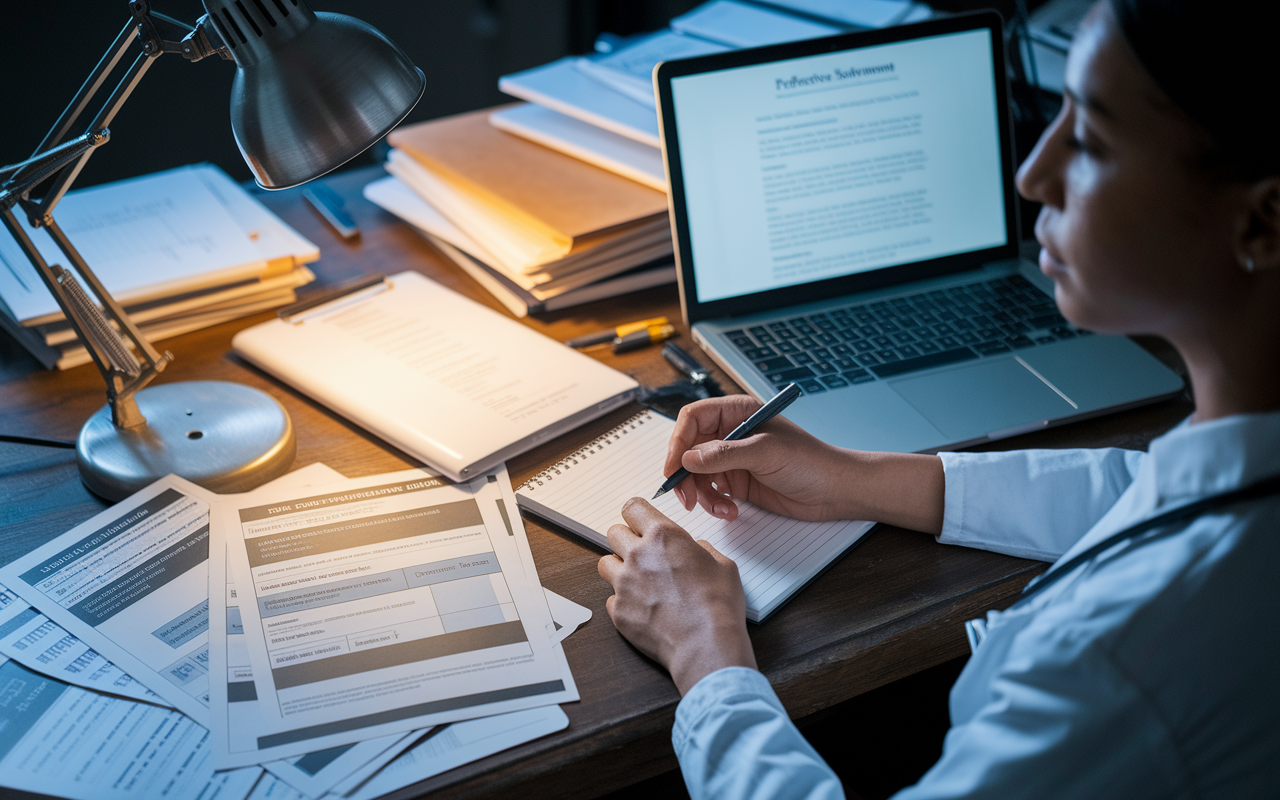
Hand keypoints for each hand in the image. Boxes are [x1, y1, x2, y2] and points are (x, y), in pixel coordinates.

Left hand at [598, 497, 756, 695]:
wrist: (706, 644)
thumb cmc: (718, 605)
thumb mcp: (722, 564)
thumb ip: (700, 550)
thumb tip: (693, 549)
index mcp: (664, 537)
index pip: (633, 508)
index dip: (637, 515)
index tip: (641, 522)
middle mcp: (638, 556)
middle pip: (613, 533)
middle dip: (626, 540)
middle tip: (643, 554)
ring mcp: (624, 584)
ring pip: (605, 564)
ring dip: (619, 568)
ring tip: (639, 581)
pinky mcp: (619, 611)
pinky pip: (611, 598)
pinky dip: (623, 601)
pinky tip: (643, 608)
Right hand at [664, 395, 856, 521]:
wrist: (835, 491)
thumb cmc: (810, 461)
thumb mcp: (766, 452)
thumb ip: (724, 454)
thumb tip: (688, 458)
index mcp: (737, 413)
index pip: (693, 419)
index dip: (678, 442)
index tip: (674, 468)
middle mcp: (731, 433)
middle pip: (689, 449)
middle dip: (685, 475)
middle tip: (687, 498)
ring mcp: (733, 459)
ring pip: (697, 474)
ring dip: (702, 494)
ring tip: (720, 508)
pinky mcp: (737, 482)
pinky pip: (711, 492)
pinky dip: (715, 504)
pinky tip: (731, 511)